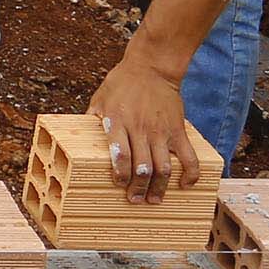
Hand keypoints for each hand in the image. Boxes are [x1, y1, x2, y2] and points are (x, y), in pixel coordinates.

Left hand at [88, 56, 207, 205]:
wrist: (152, 68)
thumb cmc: (121, 84)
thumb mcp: (99, 98)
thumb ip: (92, 120)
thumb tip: (78, 139)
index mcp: (118, 121)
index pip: (120, 155)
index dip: (121, 175)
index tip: (119, 186)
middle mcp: (140, 129)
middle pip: (142, 167)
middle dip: (139, 188)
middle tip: (136, 200)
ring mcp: (161, 131)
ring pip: (163, 167)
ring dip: (160, 188)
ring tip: (155, 199)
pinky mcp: (178, 130)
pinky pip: (189, 157)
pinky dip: (190, 174)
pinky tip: (185, 184)